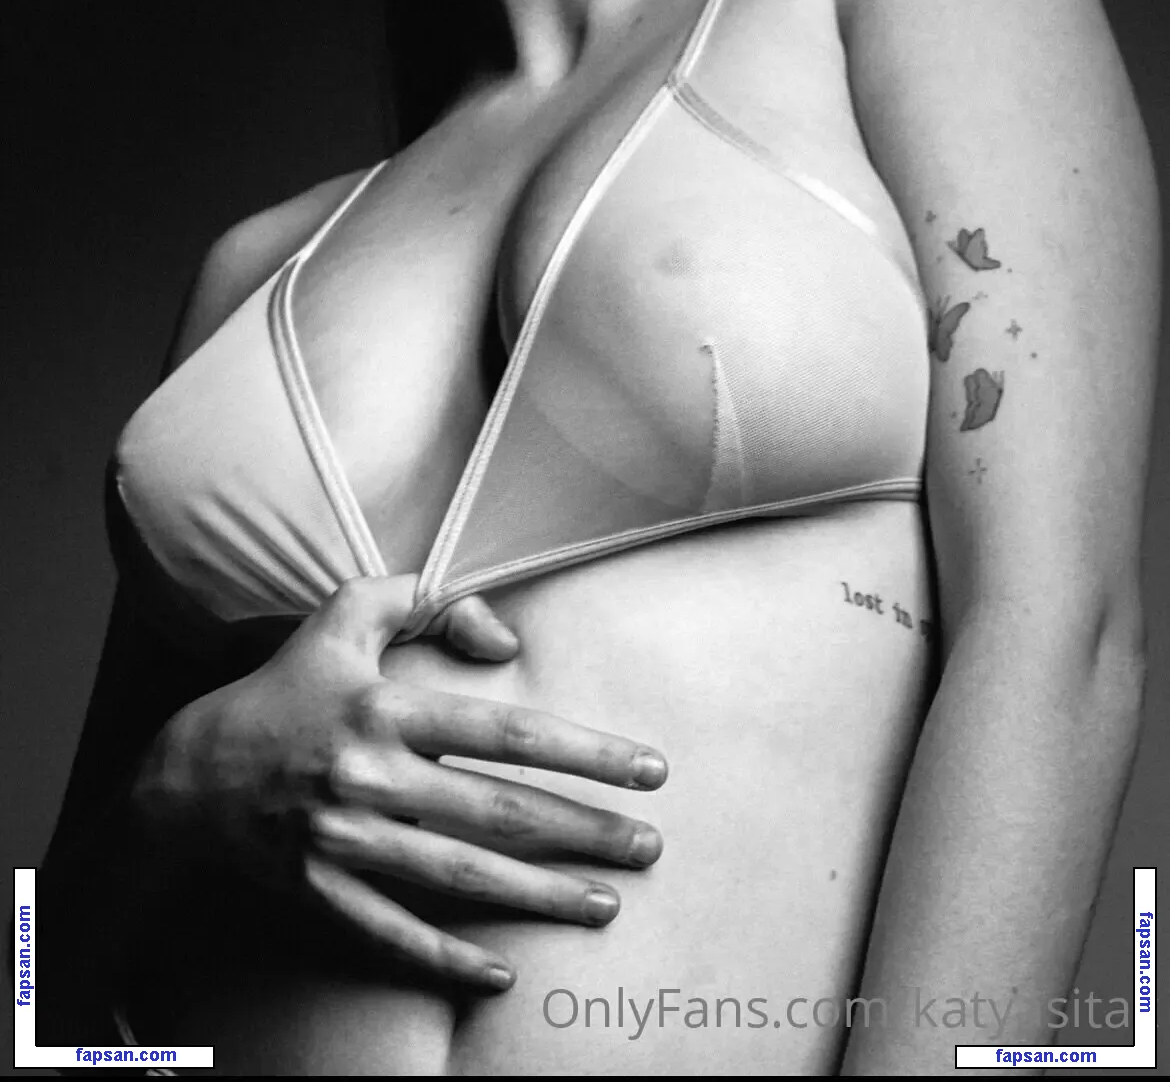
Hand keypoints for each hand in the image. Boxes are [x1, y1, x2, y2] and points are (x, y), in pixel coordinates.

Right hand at [135, 575, 666, 989]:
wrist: (187, 776)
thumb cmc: (281, 688)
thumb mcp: (341, 616)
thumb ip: (423, 600)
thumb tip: (505, 639)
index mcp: (386, 710)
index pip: (508, 732)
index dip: (586, 750)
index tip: (647, 768)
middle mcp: (372, 777)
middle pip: (501, 812)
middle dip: (587, 831)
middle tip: (650, 843)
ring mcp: (347, 842)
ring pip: (463, 877)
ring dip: (542, 896)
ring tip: (608, 904)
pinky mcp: (322, 893)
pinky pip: (394, 933)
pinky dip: (448, 958)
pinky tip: (503, 974)